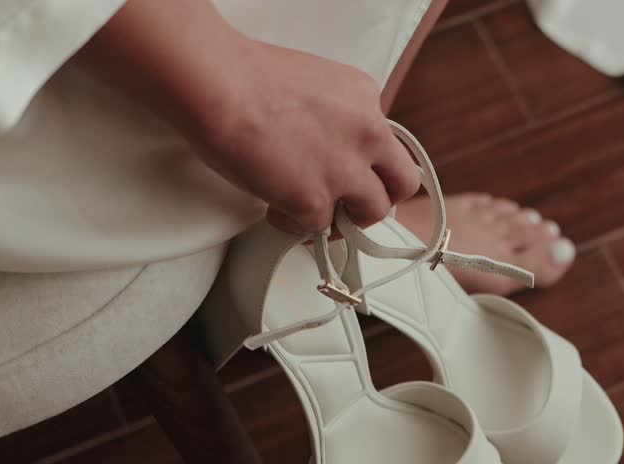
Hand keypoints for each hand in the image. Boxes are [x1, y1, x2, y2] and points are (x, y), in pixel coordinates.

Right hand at [191, 42, 420, 233]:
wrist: (220, 83)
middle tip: (353, 204)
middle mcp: (368, 133)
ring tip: (316, 213)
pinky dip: (299, 226)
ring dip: (347, 219)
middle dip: (382, 198)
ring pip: (373, 213)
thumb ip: (337, 113)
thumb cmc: (248, 75)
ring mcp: (345, 169)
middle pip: (403, 183)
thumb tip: (326, 140)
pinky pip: (319, 228)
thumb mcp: (317, 81)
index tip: (356, 173)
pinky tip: (279, 211)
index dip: (371, 163)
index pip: (389, 143)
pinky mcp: (315, 199)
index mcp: (367, 97)